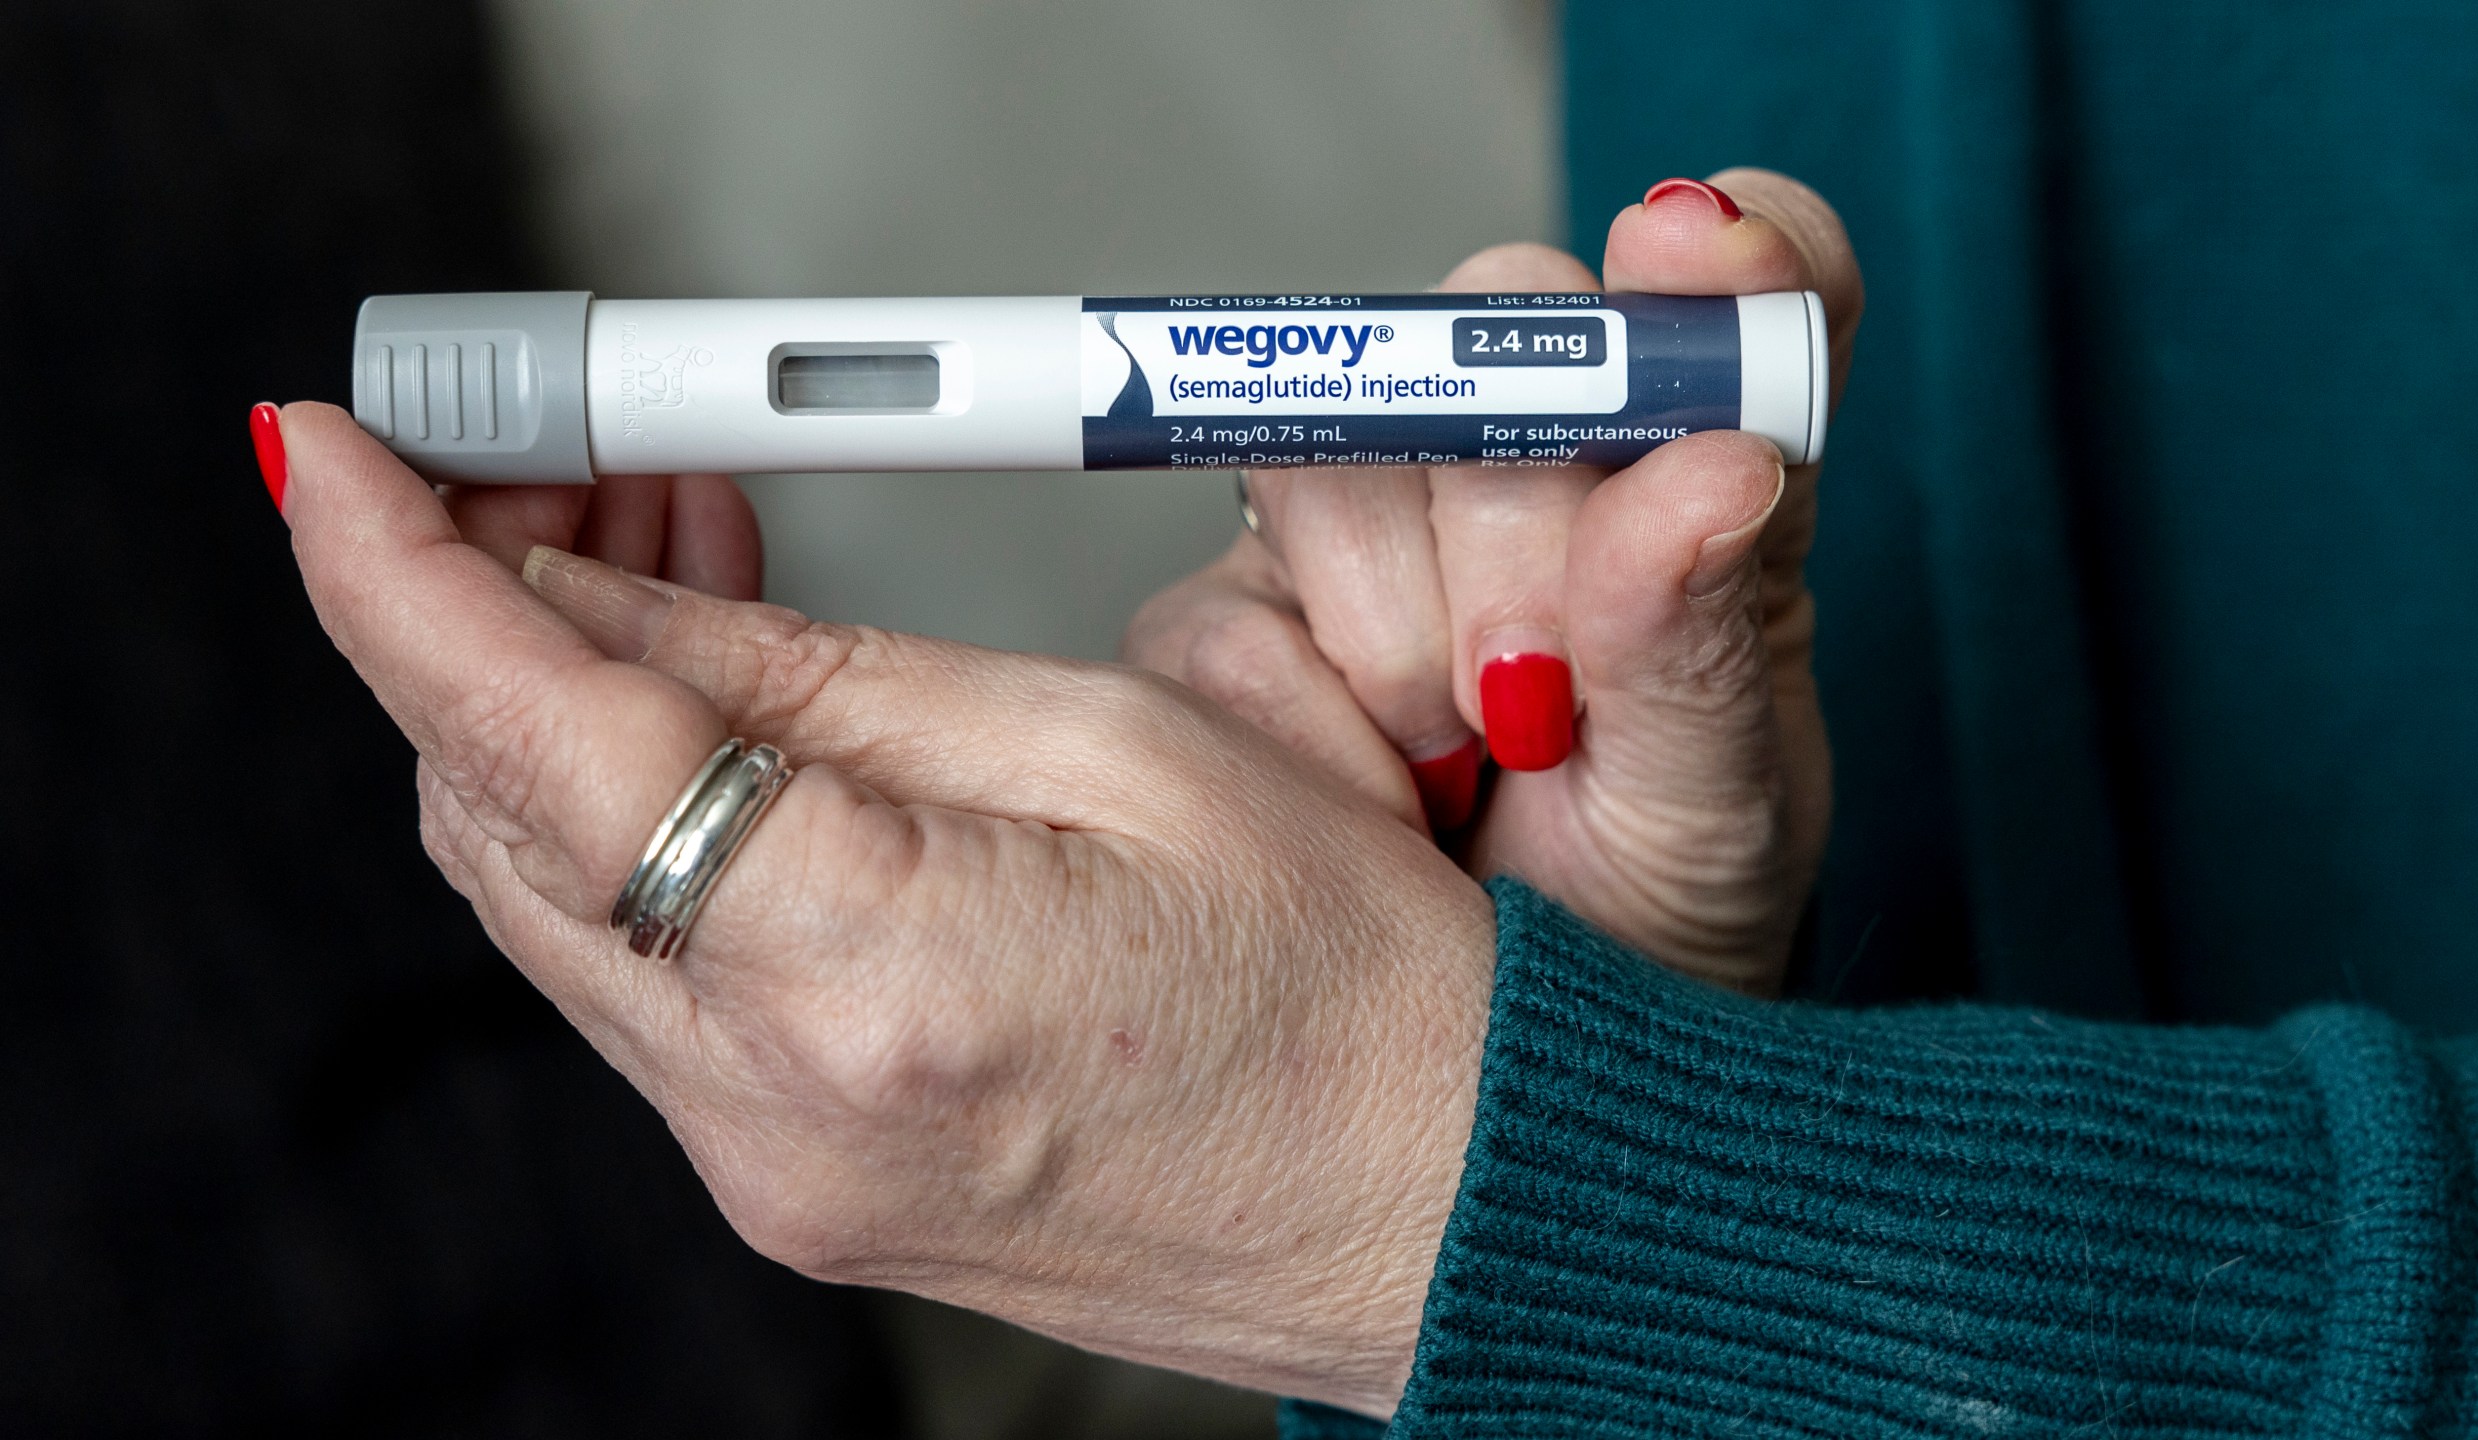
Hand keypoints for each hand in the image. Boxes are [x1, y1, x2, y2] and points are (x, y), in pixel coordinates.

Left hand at [270, 404, 1492, 1417]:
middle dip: (485, 619)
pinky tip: (720, 719)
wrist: (1443, 1209)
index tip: (326, 458)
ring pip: (556, 900)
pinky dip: (639, 828)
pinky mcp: (794, 1183)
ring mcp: (772, 1171)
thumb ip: (830, 679)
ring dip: (564, 716)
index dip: (401, 582)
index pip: (544, 751)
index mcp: (873, 982)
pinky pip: (642, 977)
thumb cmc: (1356, 991)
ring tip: (668, 552)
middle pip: (505, 826)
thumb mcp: (1116, 748)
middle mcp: (778, 1112)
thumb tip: (618, 599)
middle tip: (559, 460)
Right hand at [1125, 169, 1861, 993]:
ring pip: (1336, 460)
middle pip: (1491, 339)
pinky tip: (1375, 800)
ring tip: (1463, 770)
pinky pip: (1227, 614)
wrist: (1481, 1088)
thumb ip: (1713, 643)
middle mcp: (1534, 475)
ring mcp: (1371, 537)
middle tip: (1543, 698)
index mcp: (1698, 486)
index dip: (1718, 251)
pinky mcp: (1233, 621)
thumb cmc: (1644, 939)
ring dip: (1401, 643)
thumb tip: (1717, 466)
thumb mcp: (1719, 819)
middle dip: (1519, 523)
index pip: (1735, 288)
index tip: (1694, 255)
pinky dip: (1305, 728)